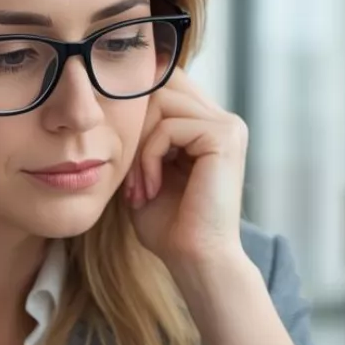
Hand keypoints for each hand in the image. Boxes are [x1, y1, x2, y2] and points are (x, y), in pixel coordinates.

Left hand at [122, 70, 249, 271]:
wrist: (195, 260)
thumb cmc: (169, 226)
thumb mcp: (145, 172)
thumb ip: (140, 136)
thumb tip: (116, 98)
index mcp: (208, 126)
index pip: (166, 85)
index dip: (135, 109)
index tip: (121, 156)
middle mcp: (222, 120)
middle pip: (160, 87)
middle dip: (134, 129)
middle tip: (129, 178)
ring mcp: (228, 125)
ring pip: (161, 103)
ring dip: (139, 147)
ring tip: (138, 187)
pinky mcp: (224, 136)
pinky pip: (169, 128)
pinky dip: (149, 158)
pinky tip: (149, 189)